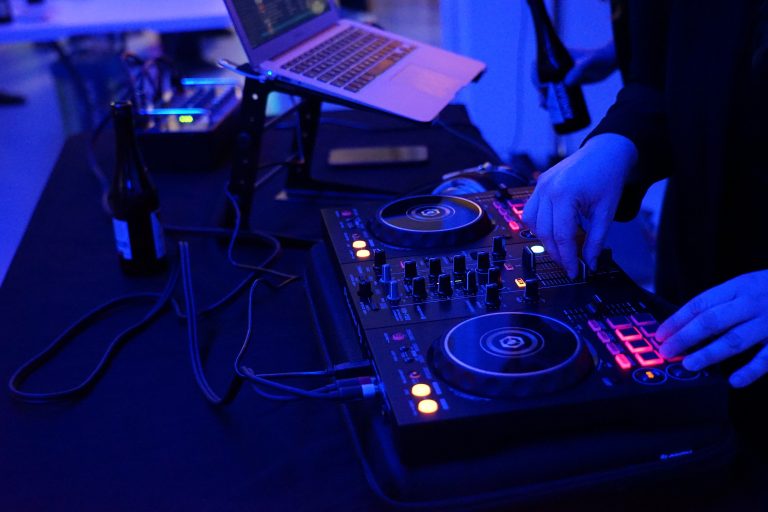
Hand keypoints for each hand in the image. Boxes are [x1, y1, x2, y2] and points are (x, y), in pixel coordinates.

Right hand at [522, 133, 636, 277]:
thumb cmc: (608, 177)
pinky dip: (539, 224)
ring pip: (532, 223)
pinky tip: (553, 229)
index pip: (562, 236)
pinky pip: (531, 211)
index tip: (575, 271)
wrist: (605, 152)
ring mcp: (540, 186)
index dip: (568, 258)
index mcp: (565, 195)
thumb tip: (590, 262)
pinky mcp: (539, 184)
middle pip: (545, 232)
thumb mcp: (605, 212)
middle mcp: (547, 190)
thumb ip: (596, 240)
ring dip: (545, 239)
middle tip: (569, 264)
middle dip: (556, 252)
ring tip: (561, 248)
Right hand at [532, 42, 616, 107]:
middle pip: (542, 79)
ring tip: (546, 107)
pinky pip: (557, 91)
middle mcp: (557, 66)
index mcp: (557, 57)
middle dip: (540, 91)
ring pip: (548, 87)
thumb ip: (578, 70)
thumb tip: (567, 83)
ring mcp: (563, 75)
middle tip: (544, 101)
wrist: (609, 62)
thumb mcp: (587, 63)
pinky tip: (552, 108)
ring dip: (544, 97)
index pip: (539, 65)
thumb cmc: (598, 58)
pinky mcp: (569, 83)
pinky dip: (553, 99)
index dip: (535, 75)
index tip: (539, 86)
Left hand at [656, 271, 767, 387]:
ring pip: (734, 339)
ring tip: (690, 364)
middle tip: (667, 351)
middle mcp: (752, 302)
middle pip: (711, 321)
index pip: (699, 303)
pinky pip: (766, 357)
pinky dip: (750, 370)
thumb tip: (687, 323)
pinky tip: (734, 381)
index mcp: (739, 287)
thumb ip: (723, 302)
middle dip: (684, 337)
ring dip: (709, 354)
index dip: (677, 320)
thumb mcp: (748, 286)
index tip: (660, 335)